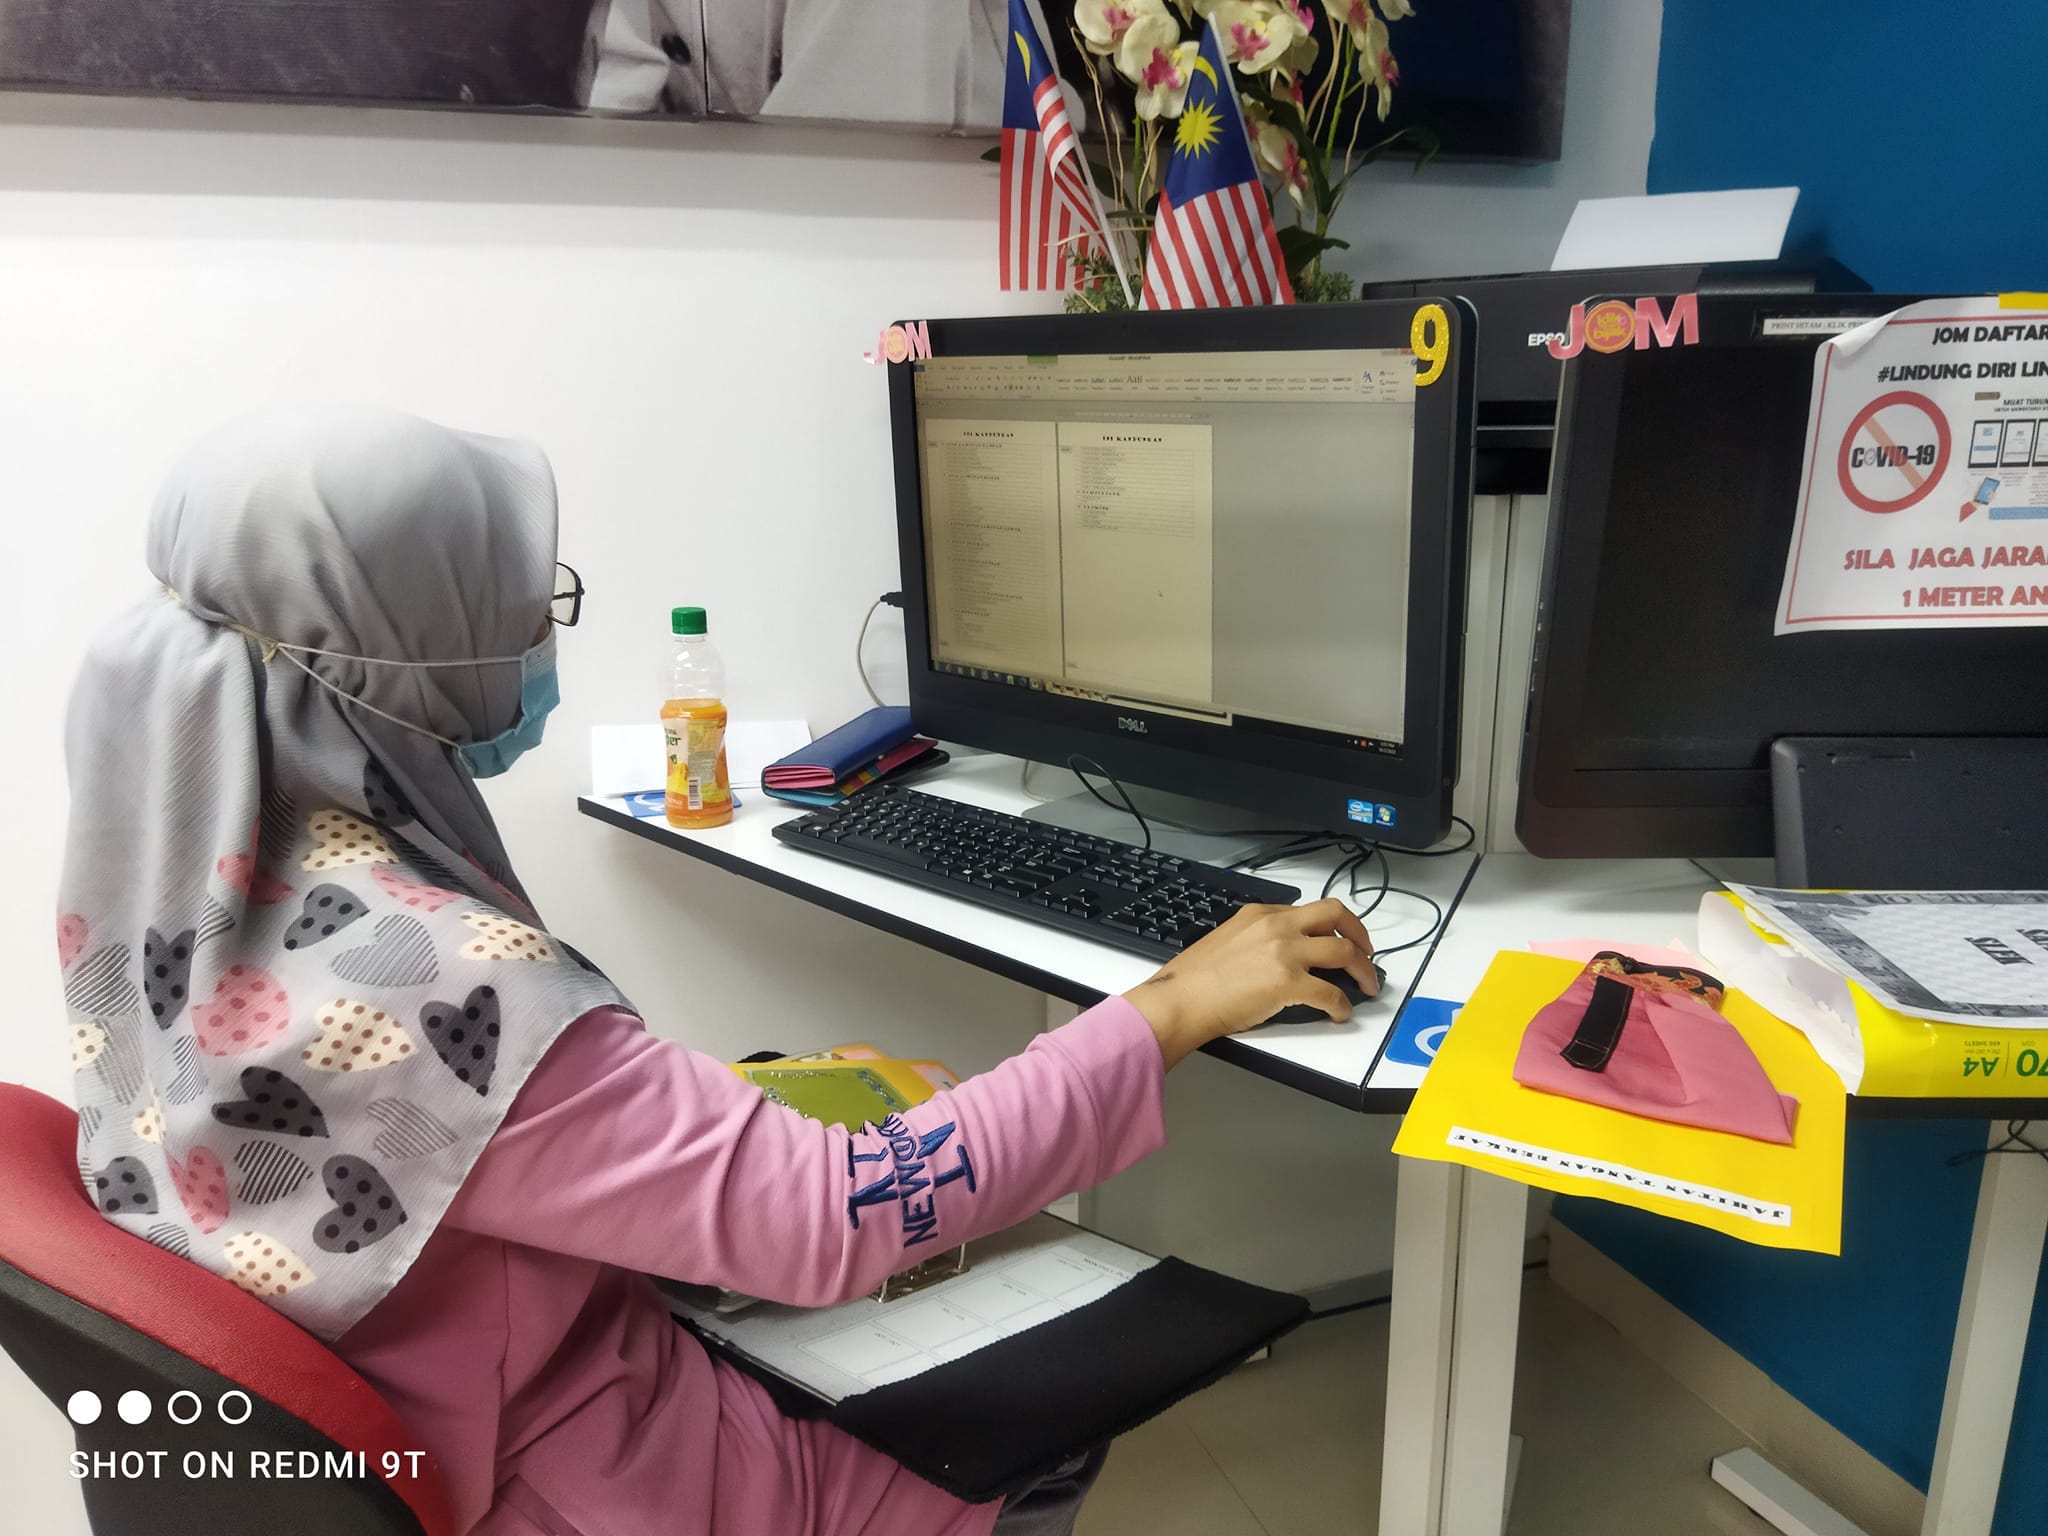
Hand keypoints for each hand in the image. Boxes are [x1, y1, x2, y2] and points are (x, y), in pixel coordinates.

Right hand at [1122, 899, 1378, 1069]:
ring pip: (1344, 952)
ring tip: (1367, 986)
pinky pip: (1331, 993)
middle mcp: (1277, 926)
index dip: (1330, 927)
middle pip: (1336, 916)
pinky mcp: (1288, 983)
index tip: (1338, 939)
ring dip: (1363, 970)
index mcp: (1261, 914)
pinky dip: (1343, 1005)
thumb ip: (1255, 940)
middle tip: (1366, 952)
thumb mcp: (1226, 940)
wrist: (1180, 998)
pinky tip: (1340, 1013)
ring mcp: (1285, 952)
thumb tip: (1275, 960)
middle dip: (1359, 934)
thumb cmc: (1192, 978)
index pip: (1308, 911)